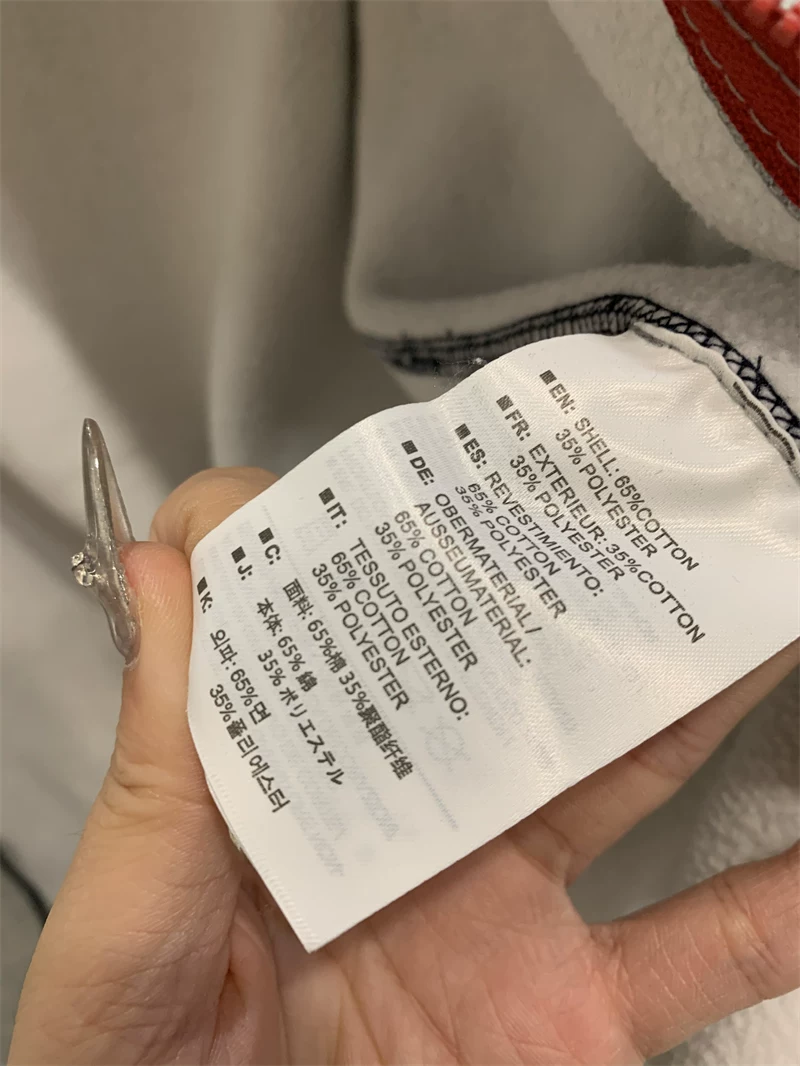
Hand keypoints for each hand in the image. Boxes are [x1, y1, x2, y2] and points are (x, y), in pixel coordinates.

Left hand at [11, 467, 798, 1064]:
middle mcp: (404, 823)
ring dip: (696, 697)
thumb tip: (162, 565)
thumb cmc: (125, 1062)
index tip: (421, 479)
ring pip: (618, 777)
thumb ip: (160, 754)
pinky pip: (698, 955)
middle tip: (647, 508)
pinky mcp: (568, 1017)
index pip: (331, 624)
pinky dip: (776, 912)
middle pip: (500, 677)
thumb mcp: (130, 905)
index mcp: (296, 786)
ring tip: (759, 614)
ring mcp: (498, 913)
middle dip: (572, 591)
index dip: (362, 540)